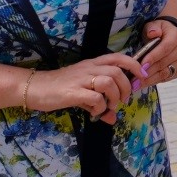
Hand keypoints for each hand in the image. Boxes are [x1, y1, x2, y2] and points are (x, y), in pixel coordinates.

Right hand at [28, 52, 143, 124]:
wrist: (35, 87)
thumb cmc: (59, 88)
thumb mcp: (82, 93)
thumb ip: (99, 103)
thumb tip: (112, 119)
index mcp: (92, 64)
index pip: (118, 57)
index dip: (134, 65)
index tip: (141, 76)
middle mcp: (88, 69)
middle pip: (117, 72)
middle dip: (126, 87)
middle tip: (122, 100)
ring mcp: (80, 79)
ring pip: (108, 82)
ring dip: (114, 97)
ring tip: (109, 106)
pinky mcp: (72, 92)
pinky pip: (95, 97)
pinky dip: (100, 107)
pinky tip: (94, 112)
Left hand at [137, 18, 176, 87]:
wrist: (170, 36)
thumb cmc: (159, 31)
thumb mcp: (154, 25)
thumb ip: (152, 28)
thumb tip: (153, 33)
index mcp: (176, 36)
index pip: (164, 48)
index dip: (153, 57)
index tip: (141, 65)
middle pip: (163, 63)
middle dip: (148, 71)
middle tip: (134, 78)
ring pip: (164, 73)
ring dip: (149, 79)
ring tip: (136, 83)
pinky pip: (166, 78)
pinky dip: (154, 81)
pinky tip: (144, 83)